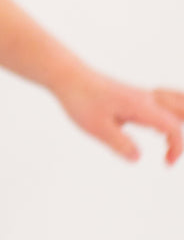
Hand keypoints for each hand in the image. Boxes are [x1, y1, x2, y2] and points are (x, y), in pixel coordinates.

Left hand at [55, 67, 183, 164]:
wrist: (68, 76)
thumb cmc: (81, 100)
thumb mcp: (97, 128)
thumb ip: (119, 143)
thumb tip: (137, 157)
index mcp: (142, 107)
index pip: (173, 128)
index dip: (177, 148)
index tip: (166, 163)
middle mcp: (146, 98)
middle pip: (182, 109)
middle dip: (183, 129)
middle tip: (172, 150)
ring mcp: (140, 94)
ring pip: (176, 100)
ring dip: (180, 117)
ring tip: (169, 138)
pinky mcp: (132, 94)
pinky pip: (163, 99)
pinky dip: (169, 111)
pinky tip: (155, 125)